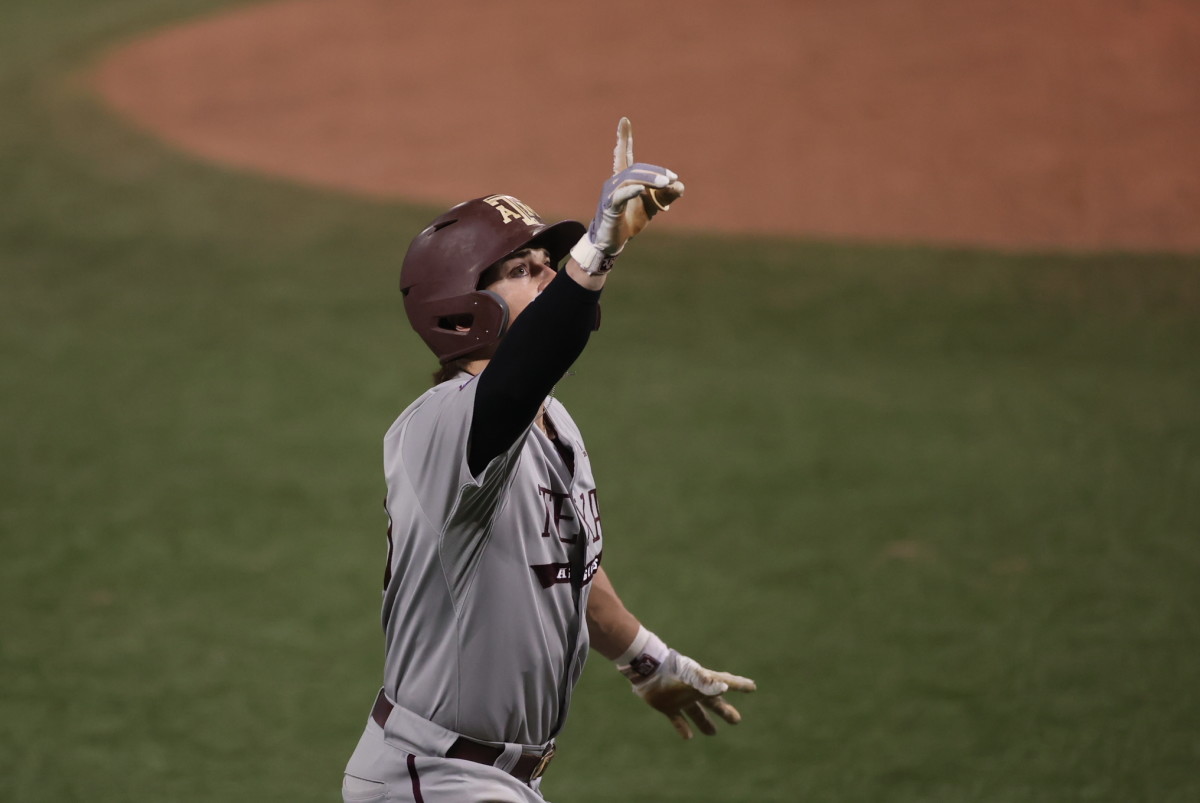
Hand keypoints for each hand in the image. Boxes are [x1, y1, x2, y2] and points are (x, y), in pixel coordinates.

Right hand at [571, 117, 684, 273]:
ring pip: (629, 179)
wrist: (611, 244)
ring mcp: (610, 194)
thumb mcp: (652, 207)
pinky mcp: (609, 208)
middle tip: (672, 178)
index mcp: (623, 180)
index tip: (625, 120)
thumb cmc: (629, 222)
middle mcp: (614, 183)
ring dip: (649, 179)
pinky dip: (631, 191)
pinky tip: (641, 189)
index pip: (623, 155)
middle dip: (654, 171)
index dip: (624, 139)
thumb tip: (680, 186)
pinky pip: (619, 196)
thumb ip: (666, 195)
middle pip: (634, 168)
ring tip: (665, 183)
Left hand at [626, 649, 756, 739]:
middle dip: (724, 711)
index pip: (726, 683)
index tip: (753, 686)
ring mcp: (680, 698)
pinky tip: (688, 737)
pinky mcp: (666, 705)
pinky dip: (683, 727)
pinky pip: (677, 718)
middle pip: (713, 702)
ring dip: (705, 722)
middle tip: (737, 720)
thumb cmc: (672, 673)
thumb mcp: (692, 679)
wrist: (648, 670)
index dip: (740, 685)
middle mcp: (693, 691)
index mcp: (703, 683)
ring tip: (713, 733)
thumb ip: (707, 683)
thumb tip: (725, 687)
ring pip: (696, 712)